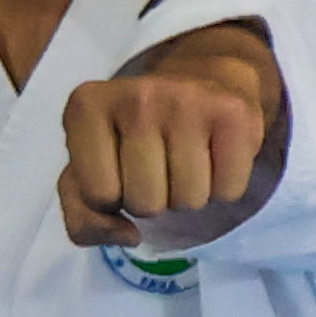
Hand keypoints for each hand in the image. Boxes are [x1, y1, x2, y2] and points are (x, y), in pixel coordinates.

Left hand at [57, 20, 280, 244]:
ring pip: (189, 201)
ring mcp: (186, 101)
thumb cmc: (135, 135)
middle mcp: (135, 97)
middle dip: (153, 199)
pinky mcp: (233, 114)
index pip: (97, 197)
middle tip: (158, 168)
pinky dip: (223, 188)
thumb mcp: (88, 171)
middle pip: (145, 202)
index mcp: (86, 107)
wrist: (201, 81)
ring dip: (188, 196)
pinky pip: (228, 191)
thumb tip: (129, 235)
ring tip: (185, 163)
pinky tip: (214, 159)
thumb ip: (82, 218)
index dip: (113, 198)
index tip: (121, 169)